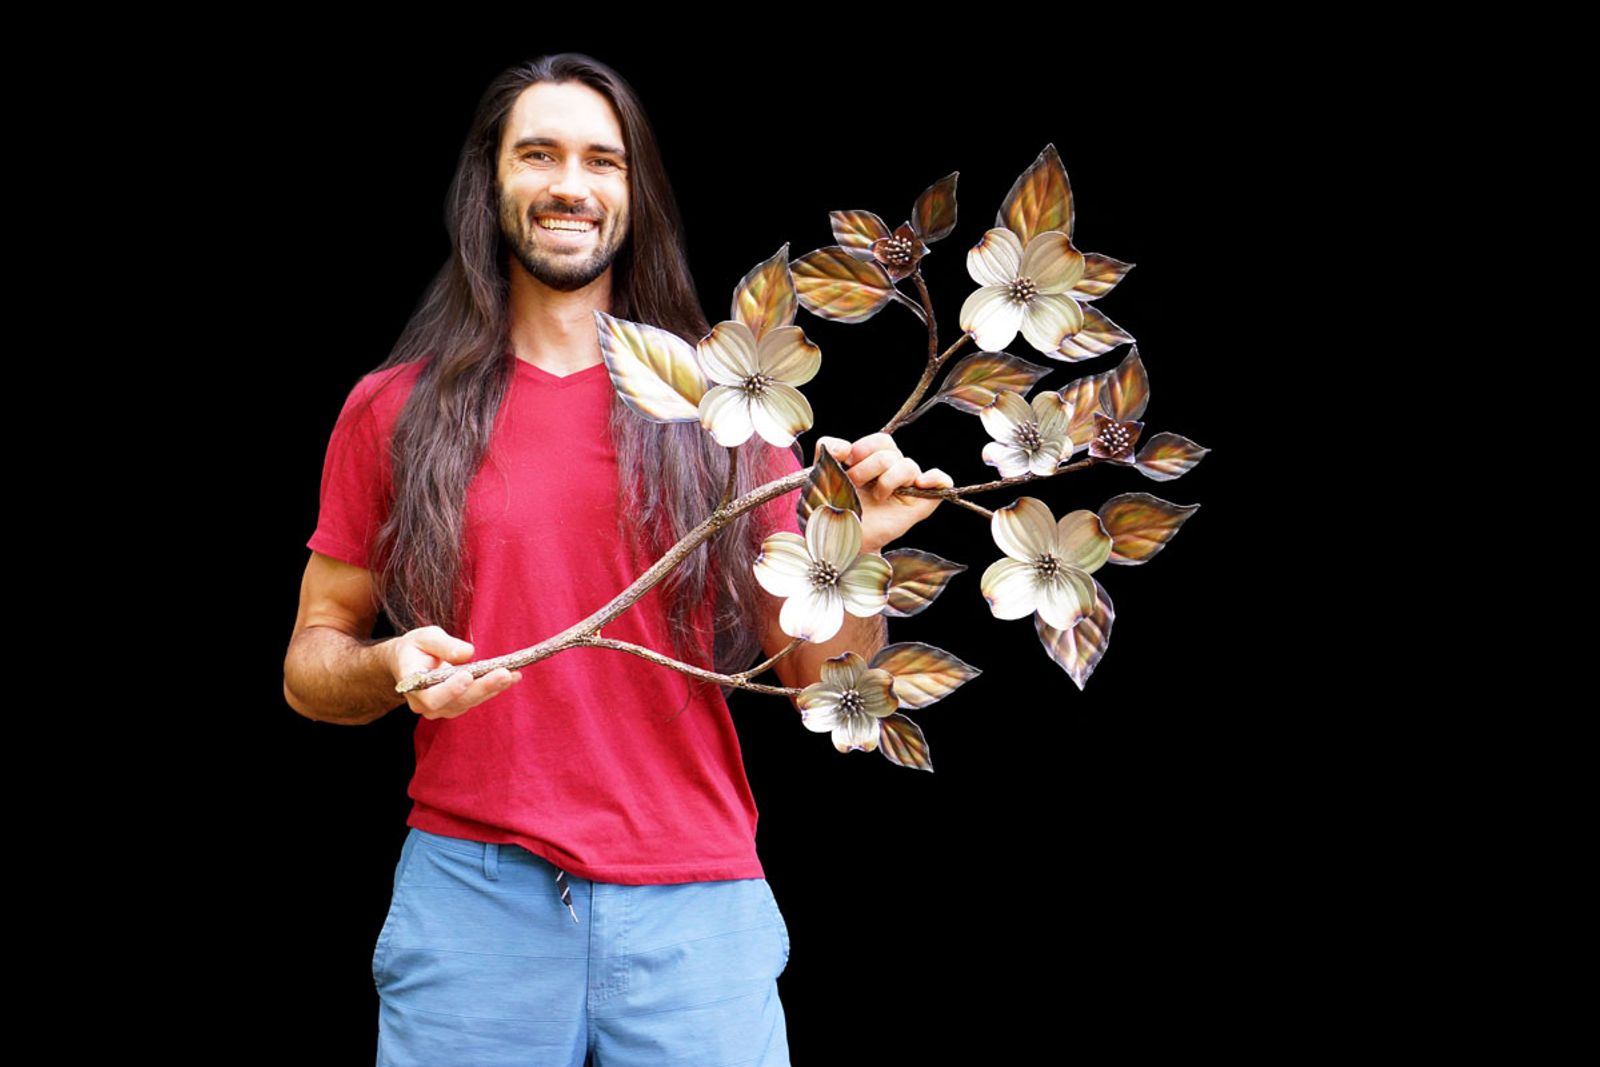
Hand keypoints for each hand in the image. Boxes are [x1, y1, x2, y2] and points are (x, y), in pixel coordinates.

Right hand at [386, 625, 520, 719]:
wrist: (410, 662)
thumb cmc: (416, 647)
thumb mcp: (425, 637)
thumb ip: (443, 644)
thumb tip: (467, 653)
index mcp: (412, 685)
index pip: (430, 697)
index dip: (449, 690)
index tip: (466, 675)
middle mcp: (425, 703)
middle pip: (457, 702)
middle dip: (482, 687)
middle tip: (504, 673)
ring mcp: (442, 708)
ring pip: (470, 702)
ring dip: (493, 688)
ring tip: (513, 674)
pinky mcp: (458, 705)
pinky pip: (477, 698)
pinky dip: (495, 687)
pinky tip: (513, 676)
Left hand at [815, 433, 953, 554]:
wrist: (839, 541)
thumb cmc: (832, 509)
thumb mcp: (822, 474)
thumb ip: (827, 449)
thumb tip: (845, 445)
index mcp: (872, 462)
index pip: (880, 441)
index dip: (865, 447)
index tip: (848, 462)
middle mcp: (892, 473)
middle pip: (892, 452)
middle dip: (869, 466)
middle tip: (855, 484)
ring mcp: (907, 489)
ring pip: (909, 465)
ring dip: (888, 478)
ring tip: (877, 496)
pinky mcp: (919, 506)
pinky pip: (942, 483)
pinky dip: (937, 479)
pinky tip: (923, 483)